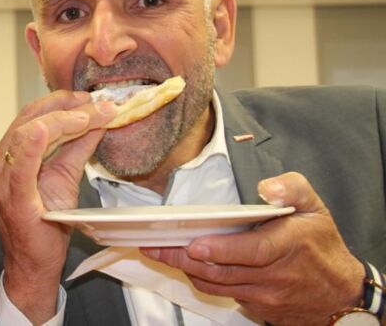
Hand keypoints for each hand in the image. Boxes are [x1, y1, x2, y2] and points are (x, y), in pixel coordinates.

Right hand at [0, 90, 115, 322]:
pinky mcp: (11, 195)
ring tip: (89, 115)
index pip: (34, 115)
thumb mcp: (66, 176)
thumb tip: (101, 118)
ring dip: (62, 120)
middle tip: (98, 104)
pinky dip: (33, 144)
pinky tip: (46, 130)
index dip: (63, 102)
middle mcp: (1, 160)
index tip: (93, 99)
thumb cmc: (46, 224)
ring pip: (28, 132)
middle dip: (67, 107)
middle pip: (31, 119)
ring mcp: (2, 177)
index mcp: (11, 152)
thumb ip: (79, 147)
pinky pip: (20, 163)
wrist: (33, 265)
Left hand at [140, 172, 363, 324]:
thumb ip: (292, 188)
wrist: (340, 292)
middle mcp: (276, 275)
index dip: (221, 250)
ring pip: (218, 284)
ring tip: (158, 252)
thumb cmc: (321, 244)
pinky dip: (202, 279)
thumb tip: (266, 187)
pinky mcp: (258, 307)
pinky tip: (185, 264)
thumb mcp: (314, 208)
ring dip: (186, 269)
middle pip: (223, 270)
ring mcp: (266, 295)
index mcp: (289, 245)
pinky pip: (224, 293)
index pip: (252, 251)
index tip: (194, 244)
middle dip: (184, 258)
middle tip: (154, 246)